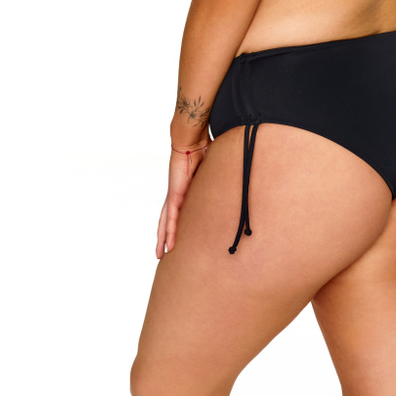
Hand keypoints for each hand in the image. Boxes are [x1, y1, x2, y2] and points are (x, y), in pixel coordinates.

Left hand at [155, 138, 209, 258]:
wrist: (191, 141)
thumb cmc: (201, 149)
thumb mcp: (212, 171)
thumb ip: (218, 179)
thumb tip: (234, 181)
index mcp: (185, 191)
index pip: (178, 212)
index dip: (175, 225)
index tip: (177, 236)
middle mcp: (176, 195)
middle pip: (167, 221)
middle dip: (164, 236)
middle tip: (162, 253)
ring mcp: (174, 196)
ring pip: (166, 223)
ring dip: (163, 238)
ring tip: (161, 254)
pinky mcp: (174, 195)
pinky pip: (171, 217)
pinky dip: (169, 231)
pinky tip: (168, 243)